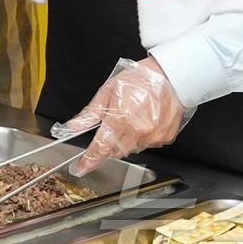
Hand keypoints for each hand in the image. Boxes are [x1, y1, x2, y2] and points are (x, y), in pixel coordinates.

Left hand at [51, 57, 191, 176]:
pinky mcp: (165, 138)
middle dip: (108, 144)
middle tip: (112, 126)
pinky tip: (143, 121)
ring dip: (125, 140)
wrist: (170, 75)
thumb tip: (73, 126)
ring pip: (131, 149)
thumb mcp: (108, 91)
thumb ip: (90, 113)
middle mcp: (138, 131)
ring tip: (131, 118)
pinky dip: (141, 137)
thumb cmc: (139, 79)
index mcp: (120, 119)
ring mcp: (153, 136)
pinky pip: (147, 145)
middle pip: (115, 151)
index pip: (100, 148)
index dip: (88, 161)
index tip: (79, 168)